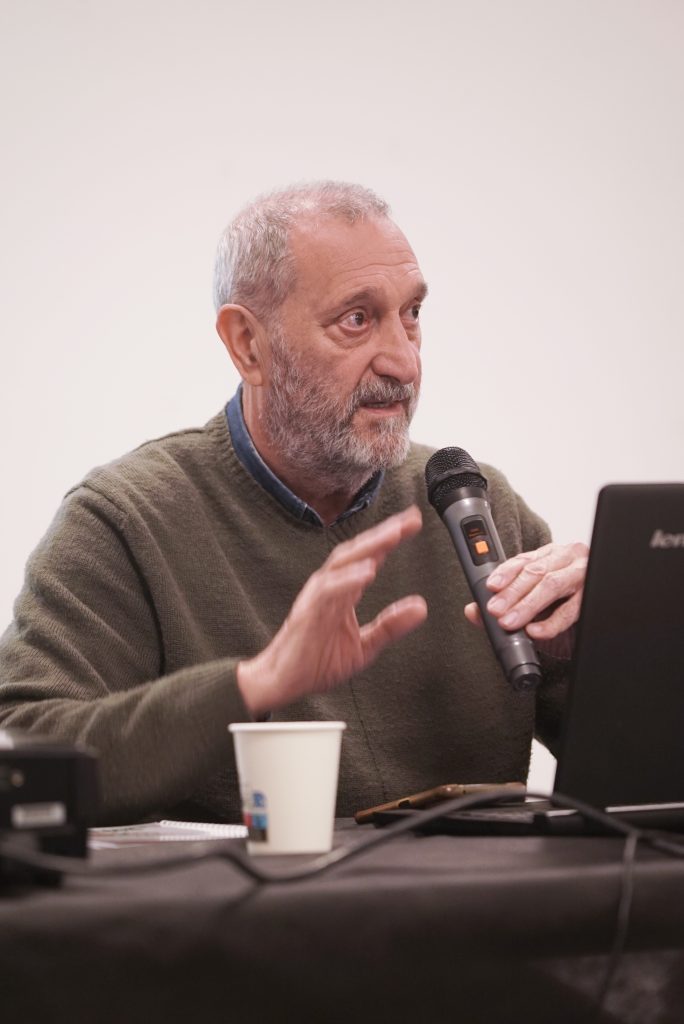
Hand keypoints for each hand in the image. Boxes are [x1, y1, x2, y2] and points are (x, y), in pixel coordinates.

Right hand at [237, 506, 427, 715]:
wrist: (283, 681)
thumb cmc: (316, 661)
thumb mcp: (365, 646)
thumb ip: (390, 626)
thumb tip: (421, 607)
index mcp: (343, 591)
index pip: (369, 556)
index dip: (390, 538)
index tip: (413, 522)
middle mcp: (330, 587)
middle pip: (357, 551)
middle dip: (383, 533)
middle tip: (409, 519)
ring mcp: (317, 597)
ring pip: (342, 563)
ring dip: (368, 547)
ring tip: (392, 536)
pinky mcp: (308, 612)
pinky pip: (329, 590)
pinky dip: (348, 578)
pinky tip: (367, 571)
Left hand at [464, 541, 587, 656]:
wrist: (601, 618)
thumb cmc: (563, 604)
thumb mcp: (534, 600)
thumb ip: (504, 604)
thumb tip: (473, 611)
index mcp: (551, 555)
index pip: (524, 559)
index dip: (505, 573)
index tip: (491, 587)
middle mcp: (568, 559)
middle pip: (536, 571)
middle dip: (512, 592)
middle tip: (496, 610)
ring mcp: (583, 575)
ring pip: (552, 585)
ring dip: (527, 605)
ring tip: (510, 621)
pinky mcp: (593, 596)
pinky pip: (571, 610)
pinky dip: (551, 623)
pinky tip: (536, 631)